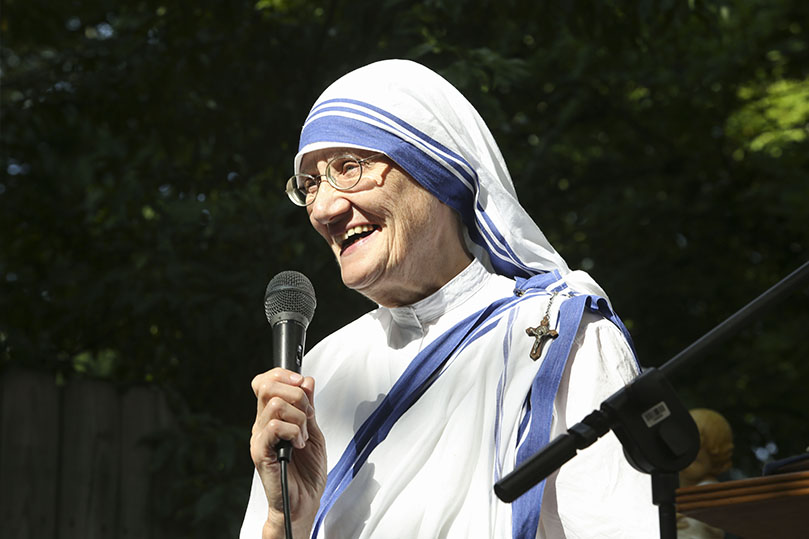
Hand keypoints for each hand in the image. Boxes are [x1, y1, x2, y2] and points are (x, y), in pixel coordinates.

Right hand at [251, 368, 326, 537]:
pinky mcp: (261, 452)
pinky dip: (294, 431)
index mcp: (273, 416)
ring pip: (275, 405)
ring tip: (304, 436)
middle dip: (297, 395)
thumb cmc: (308, 470)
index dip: (283, 375)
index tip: (301, 383)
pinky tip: (298, 445)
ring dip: (299, 418)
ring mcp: (260, 437)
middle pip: (268, 386)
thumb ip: (309, 407)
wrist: (305, 501)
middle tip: (308, 415)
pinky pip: (275, 426)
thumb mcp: (314, 431)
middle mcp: (262, 424)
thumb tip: (306, 380)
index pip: (266, 382)